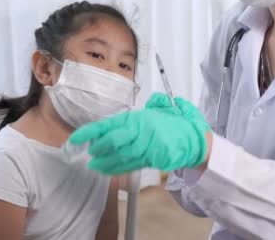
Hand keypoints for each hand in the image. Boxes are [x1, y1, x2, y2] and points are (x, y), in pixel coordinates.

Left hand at [69, 93, 210, 174]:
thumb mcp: (166, 108)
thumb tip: (150, 102)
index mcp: (141, 117)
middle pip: (113, 142)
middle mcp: (142, 132)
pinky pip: (131, 165)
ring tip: (95, 165)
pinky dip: (118, 169)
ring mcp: (147, 147)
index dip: (90, 132)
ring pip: (120, 156)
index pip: (109, 124)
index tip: (76, 138)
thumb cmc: (180, 124)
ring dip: (105, 162)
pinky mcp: (152, 160)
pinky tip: (109, 171)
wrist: (197, 140)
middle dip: (99, 148)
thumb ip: (153, 104)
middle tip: (90, 152)